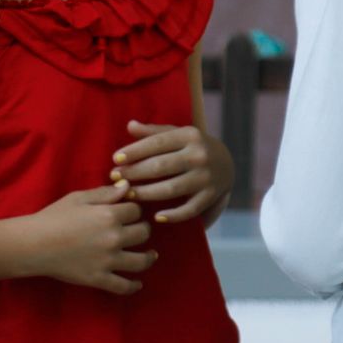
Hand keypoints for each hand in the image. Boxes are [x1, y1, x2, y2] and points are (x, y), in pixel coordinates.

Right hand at [26, 182, 153, 294]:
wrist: (32, 245)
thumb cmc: (53, 217)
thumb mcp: (78, 198)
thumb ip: (105, 193)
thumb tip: (128, 186)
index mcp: (109, 215)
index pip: (136, 210)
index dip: (133, 210)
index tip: (129, 212)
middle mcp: (113, 237)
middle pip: (143, 233)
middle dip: (142, 230)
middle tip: (137, 231)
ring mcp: (108, 260)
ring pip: (141, 260)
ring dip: (148, 257)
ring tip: (150, 255)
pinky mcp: (98, 279)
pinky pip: (123, 286)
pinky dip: (133, 286)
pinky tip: (137, 284)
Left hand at [111, 120, 232, 223]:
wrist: (227, 164)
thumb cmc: (191, 148)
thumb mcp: (177, 135)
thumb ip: (154, 132)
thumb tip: (130, 125)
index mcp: (190, 136)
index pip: (157, 143)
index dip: (135, 151)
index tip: (115, 159)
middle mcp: (199, 155)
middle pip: (161, 166)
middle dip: (135, 173)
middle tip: (115, 178)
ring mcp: (206, 177)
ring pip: (171, 189)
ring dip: (146, 193)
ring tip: (127, 195)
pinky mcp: (210, 196)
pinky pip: (189, 210)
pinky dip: (173, 215)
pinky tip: (156, 217)